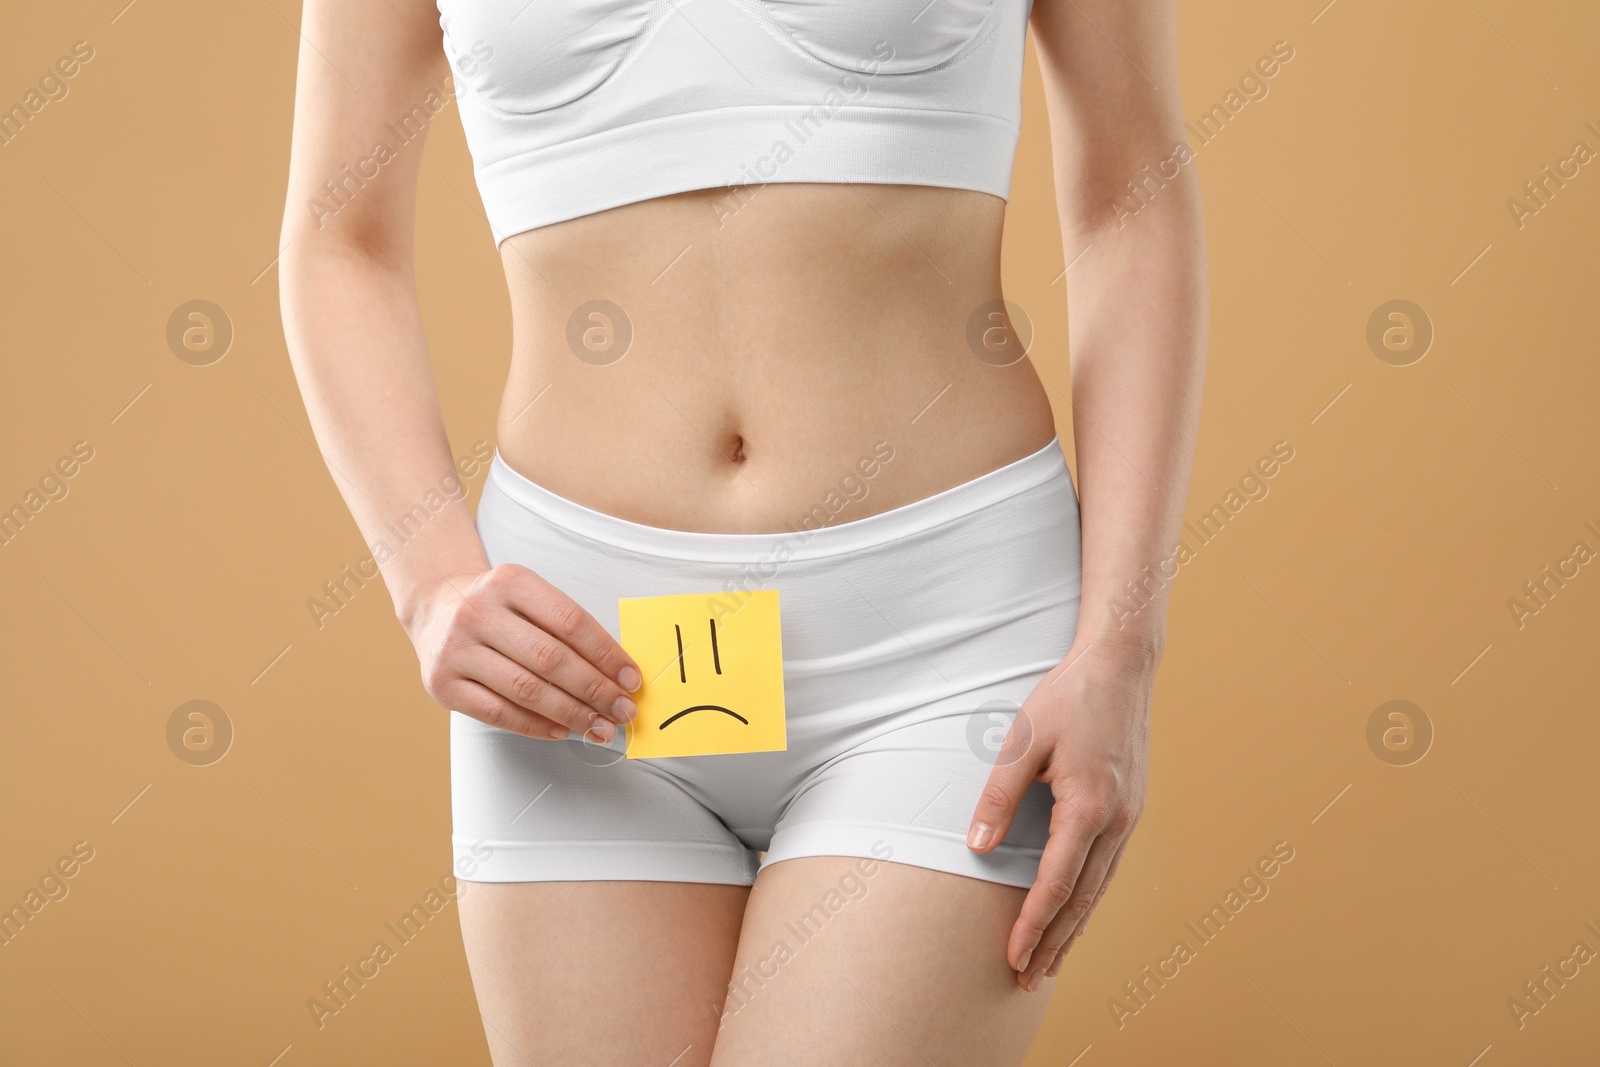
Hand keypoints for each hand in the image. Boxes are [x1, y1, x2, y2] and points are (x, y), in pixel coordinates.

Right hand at [402, 564, 643, 742]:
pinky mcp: (442, 684)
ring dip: (572, 714)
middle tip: (623, 710)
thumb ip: (567, 628)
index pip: (570, 621)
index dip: (607, 654)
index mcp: (509, 582)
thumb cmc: (497, 608)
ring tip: (599, 727)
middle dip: (595, 690)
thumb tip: (616, 675)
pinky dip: (536, 726)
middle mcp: (478, 612)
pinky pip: (498, 713)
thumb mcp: (529, 597)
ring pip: (526, 690)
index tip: (631, 679)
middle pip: (550, 659)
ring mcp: (456, 649)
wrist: (436, 607)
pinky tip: (561, 730)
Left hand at [967, 634, 1155, 990]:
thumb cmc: (1068, 698)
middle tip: (1029, 980)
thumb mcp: (1021, 742)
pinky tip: (1077, 912)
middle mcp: (1116, 820)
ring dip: (1075, 928)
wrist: (1121, 666)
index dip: (1033, 924)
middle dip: (1055, 942)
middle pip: (1083, 899)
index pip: (1056, 883)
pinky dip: (1090, 898)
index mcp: (1088, 807)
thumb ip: (997, 797)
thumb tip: (976, 848)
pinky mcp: (1131, 808)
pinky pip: (1109, 867)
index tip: (1014, 957)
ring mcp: (1130, 817)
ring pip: (1100, 888)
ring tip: (1051, 963)